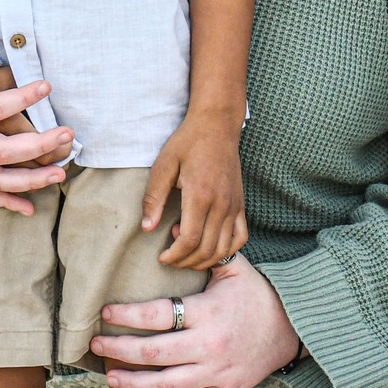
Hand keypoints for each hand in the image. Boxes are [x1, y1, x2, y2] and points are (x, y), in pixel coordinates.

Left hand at [90, 254, 299, 387]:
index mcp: (207, 312)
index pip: (158, 314)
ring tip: (112, 375)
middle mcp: (208, 345)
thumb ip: (201, 251)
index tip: (106, 312)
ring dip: (133, 382)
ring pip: (166, 384)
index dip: (127, 314)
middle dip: (119, 349)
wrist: (292, 328)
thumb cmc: (257, 294)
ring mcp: (216, 372)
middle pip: (153, 352)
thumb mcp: (234, 267)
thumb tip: (169, 227)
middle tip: (96, 344)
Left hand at [143, 110, 246, 267]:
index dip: (174, 255)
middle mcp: (221, 204)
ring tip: (186, 252)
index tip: (162, 258)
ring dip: (204, 259)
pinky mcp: (241, 204)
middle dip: (186, 261)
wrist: (217, 125)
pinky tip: (211, 247)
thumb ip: (154, 198)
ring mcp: (234, 205)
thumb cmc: (187, 142)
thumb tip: (146, 228)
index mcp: (200, 195)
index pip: (189, 239)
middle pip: (206, 249)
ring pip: (224, 248)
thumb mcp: (164, 165)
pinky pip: (241, 237)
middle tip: (171, 258)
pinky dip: (228, 250)